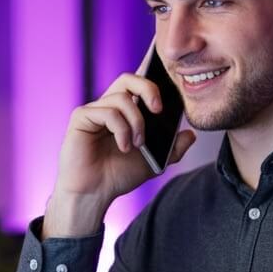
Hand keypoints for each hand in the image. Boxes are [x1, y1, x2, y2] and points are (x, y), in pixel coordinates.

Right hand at [43, 73, 195, 237]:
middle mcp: (108, 106)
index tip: (168, 98)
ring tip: (138, 144)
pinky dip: (121, 129)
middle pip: (128, 79)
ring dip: (136, 121)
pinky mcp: (81, 117)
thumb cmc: (117, 176)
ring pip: (121, 97)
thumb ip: (172, 149)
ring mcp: (94, 111)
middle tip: (159, 110)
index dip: (152, 81)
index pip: (138, 85)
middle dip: (149, 89)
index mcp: (124, 112)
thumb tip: (191, 134)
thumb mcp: (153, 162)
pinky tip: (123, 147)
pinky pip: (107, 112)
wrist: (94, 193)